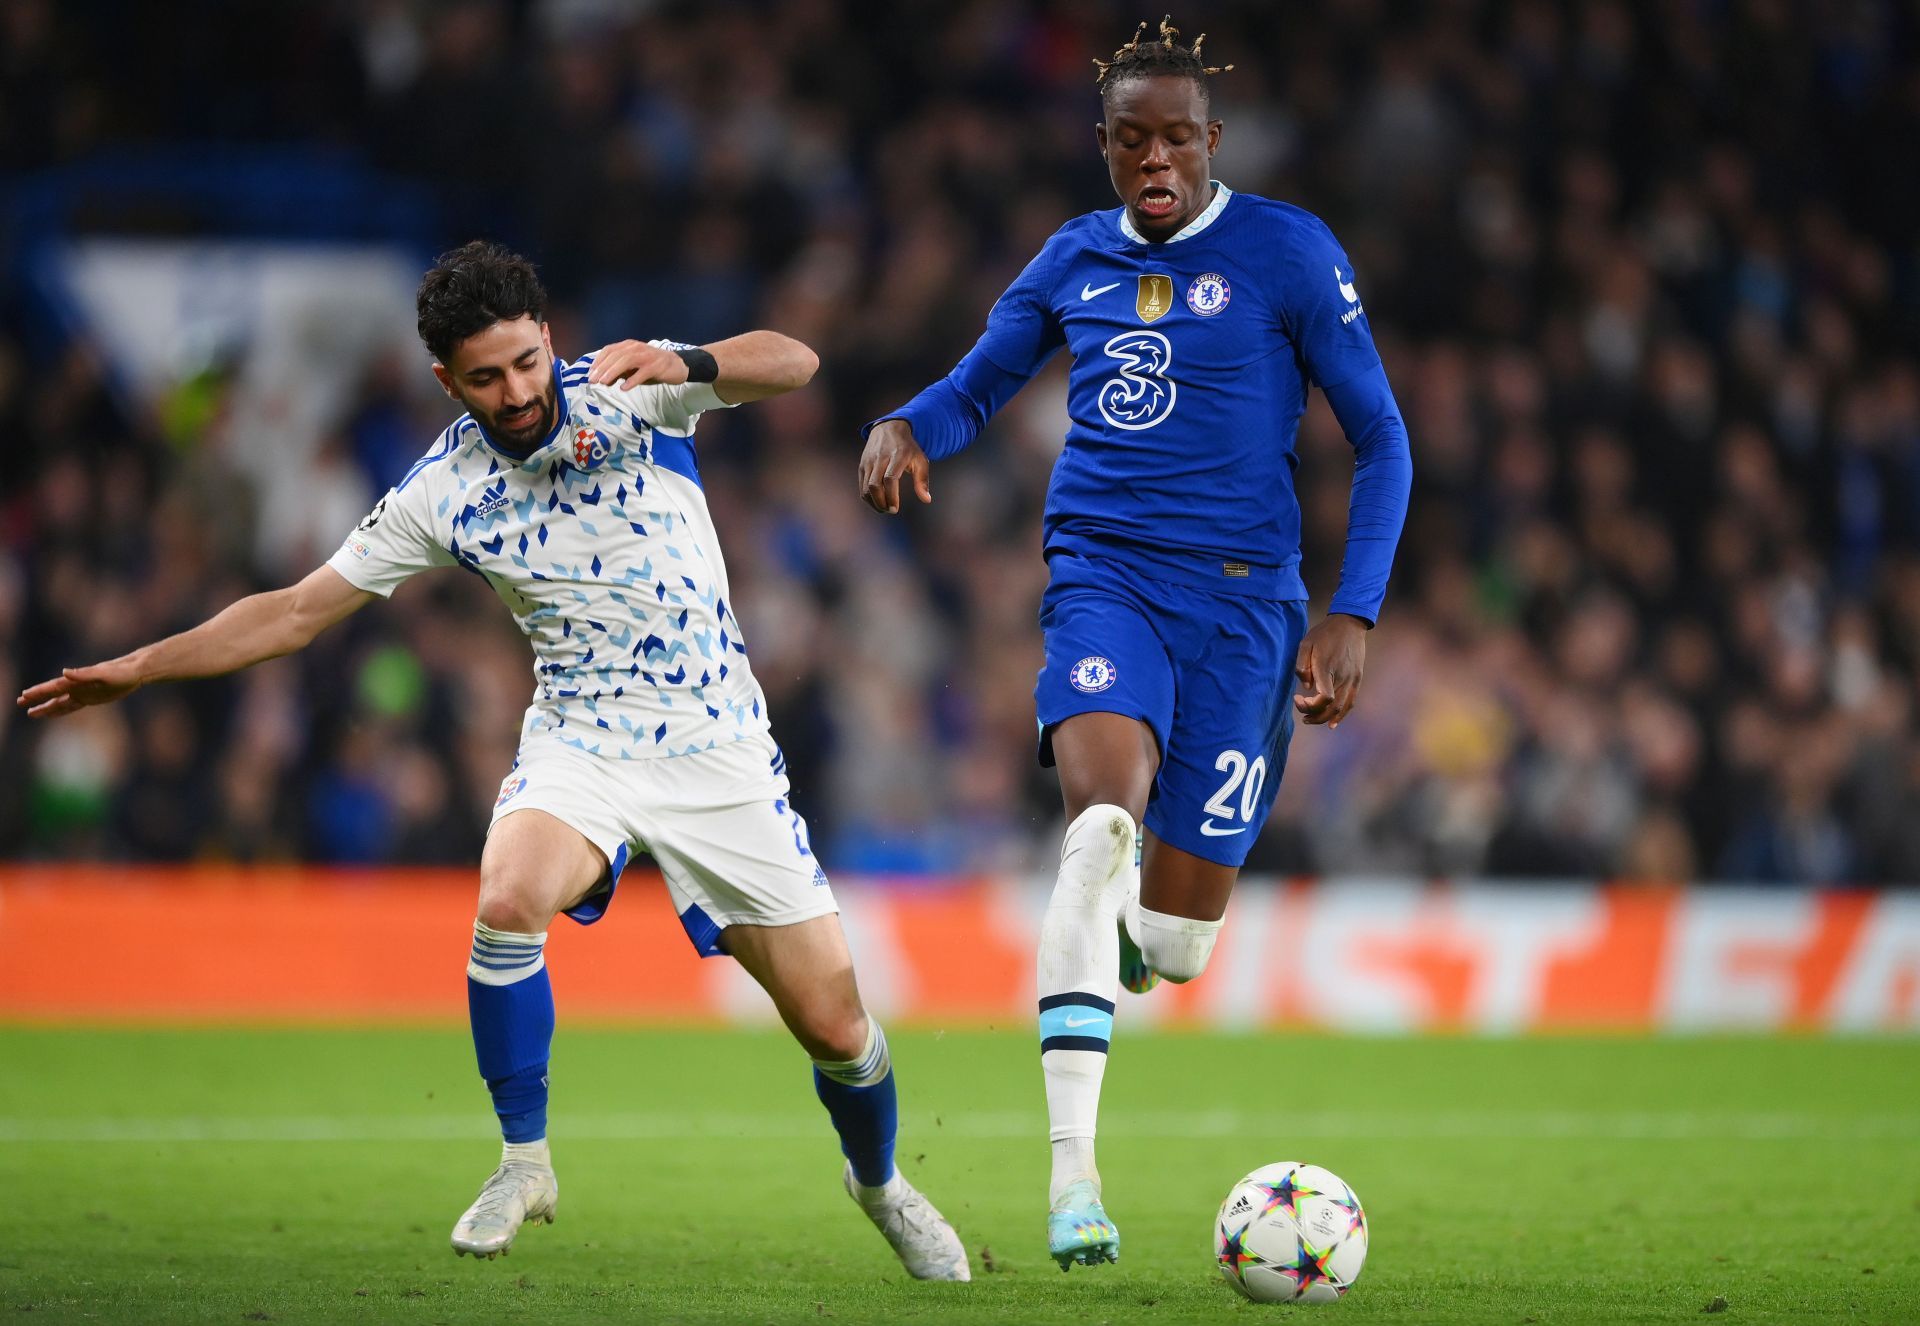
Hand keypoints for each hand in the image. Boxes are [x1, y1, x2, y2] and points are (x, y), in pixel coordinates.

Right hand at [17, 657, 143, 718]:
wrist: (134, 672)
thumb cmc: (121, 672)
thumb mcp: (103, 673)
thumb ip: (83, 674)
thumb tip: (64, 672)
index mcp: (77, 681)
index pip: (54, 687)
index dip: (39, 692)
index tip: (25, 695)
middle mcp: (77, 686)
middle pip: (52, 695)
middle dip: (36, 699)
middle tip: (19, 702)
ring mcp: (83, 693)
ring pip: (59, 702)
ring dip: (45, 707)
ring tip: (31, 713)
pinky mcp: (91, 698)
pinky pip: (72, 706)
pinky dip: (61, 710)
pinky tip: (53, 713)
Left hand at [586, 340, 688, 389]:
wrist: (676, 365)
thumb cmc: (652, 366)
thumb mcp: (633, 367)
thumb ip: (620, 371)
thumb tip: (603, 379)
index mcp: (629, 345)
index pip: (609, 350)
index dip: (598, 361)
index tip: (590, 373)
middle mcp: (636, 348)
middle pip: (616, 355)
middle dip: (602, 368)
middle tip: (593, 380)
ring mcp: (646, 356)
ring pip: (626, 361)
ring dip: (613, 372)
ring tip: (604, 383)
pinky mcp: (656, 366)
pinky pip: (642, 373)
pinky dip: (632, 380)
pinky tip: (624, 388)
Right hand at [857, 419, 931, 513]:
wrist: (888, 428)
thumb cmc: (908, 448)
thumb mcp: (920, 460)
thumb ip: (923, 480)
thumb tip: (926, 500)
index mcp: (897, 455)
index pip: (889, 478)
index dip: (891, 496)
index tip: (895, 509)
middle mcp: (880, 458)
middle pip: (874, 485)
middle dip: (881, 502)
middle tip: (891, 510)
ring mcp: (869, 461)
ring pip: (866, 488)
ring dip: (874, 503)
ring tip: (885, 508)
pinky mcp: (862, 466)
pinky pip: (862, 486)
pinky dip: (868, 498)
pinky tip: (878, 503)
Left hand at [1293, 615, 1367, 728]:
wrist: (1349, 623)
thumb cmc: (1324, 634)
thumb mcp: (1305, 644)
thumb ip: (1302, 666)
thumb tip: (1307, 687)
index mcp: (1327, 668)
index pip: (1324, 698)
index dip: (1310, 705)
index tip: (1297, 699)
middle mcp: (1342, 676)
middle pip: (1331, 707)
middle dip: (1314, 715)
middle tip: (1302, 715)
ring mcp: (1352, 679)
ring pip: (1341, 708)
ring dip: (1325, 718)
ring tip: (1311, 719)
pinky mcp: (1357, 679)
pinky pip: (1351, 702)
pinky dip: (1342, 715)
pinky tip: (1332, 723)